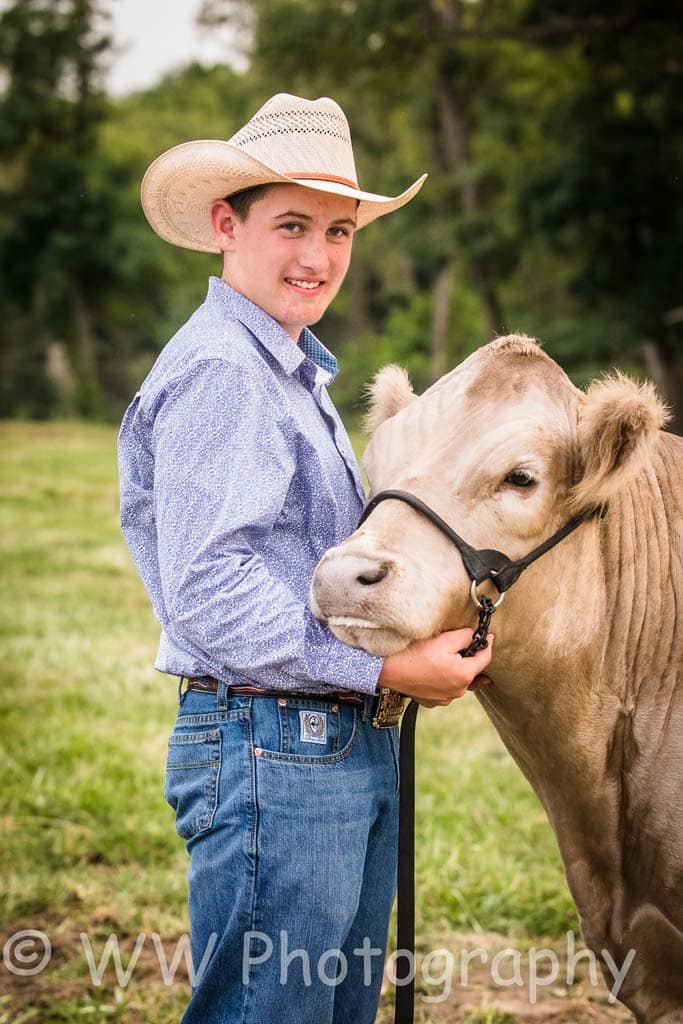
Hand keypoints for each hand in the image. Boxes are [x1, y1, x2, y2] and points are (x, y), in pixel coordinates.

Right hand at [378, 629, 493, 706]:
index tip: (488, 636)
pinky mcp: (432, 701)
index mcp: (464, 675)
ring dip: (456, 670)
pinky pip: (444, 689)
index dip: (488, 644)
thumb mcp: (445, 639)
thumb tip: (474, 636)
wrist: (388, 670)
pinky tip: (433, 670)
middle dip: (469, 657)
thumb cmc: (415, 654)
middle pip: (471, 671)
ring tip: (444, 658)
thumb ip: (465, 636)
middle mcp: (457, 691)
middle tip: (461, 644)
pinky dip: (443, 680)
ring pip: (457, 681)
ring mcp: (444, 699)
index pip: (485, 658)